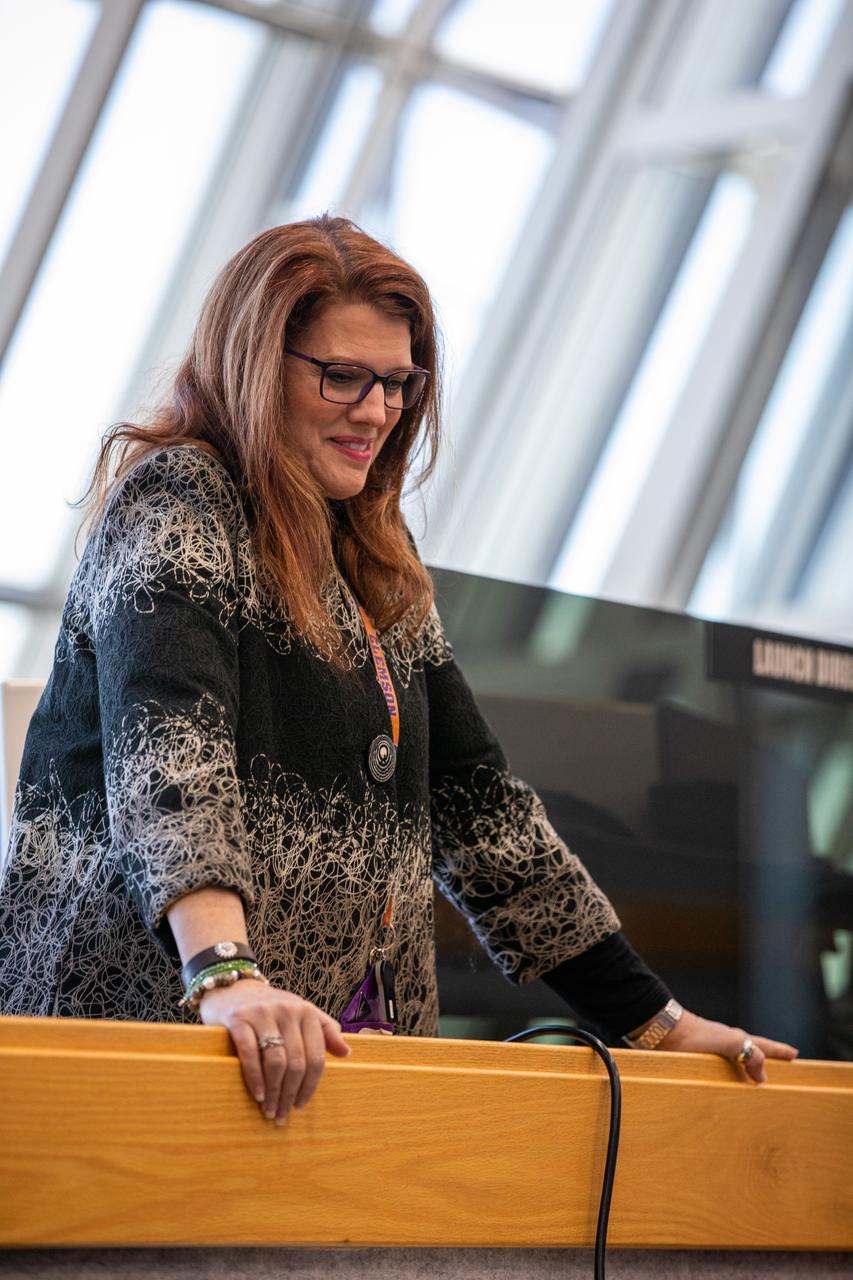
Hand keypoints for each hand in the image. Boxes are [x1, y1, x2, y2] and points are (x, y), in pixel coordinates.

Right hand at [198, 979, 350, 1122]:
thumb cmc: (272, 1008)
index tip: (301, 1105)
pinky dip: (255, 1078)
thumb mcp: (301, 1014)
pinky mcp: (239, 1019)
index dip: (310, 1086)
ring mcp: (262, 1014)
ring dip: (273, 1092)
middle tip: (282, 1115)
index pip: (316, 1057)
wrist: (233, 989)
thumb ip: (325, 1031)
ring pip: (276, 1061)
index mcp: (306, 1012)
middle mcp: (287, 1010)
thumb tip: (347, 1052)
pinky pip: (250, 1054)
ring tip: (269, 1110)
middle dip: (289, 1094)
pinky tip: (257, 1094)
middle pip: (296, 1063)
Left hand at [656, 1008, 797, 1082]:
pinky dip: (726, 1080)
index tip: (795, 1055)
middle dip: (764, 1062)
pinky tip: (722, 1090)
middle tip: (778, 1070)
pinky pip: (717, 1073)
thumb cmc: (697, 1035)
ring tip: (752, 1086)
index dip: (779, 1051)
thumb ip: (751, 1055)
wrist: (664, 1032)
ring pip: (733, 1064)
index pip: (763, 1046)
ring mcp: (711, 1053)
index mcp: (736, 1039)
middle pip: (750, 1053)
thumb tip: (763, 1077)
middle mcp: (725, 1045)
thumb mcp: (731, 1043)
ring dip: (744, 1073)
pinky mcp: (696, 1062)